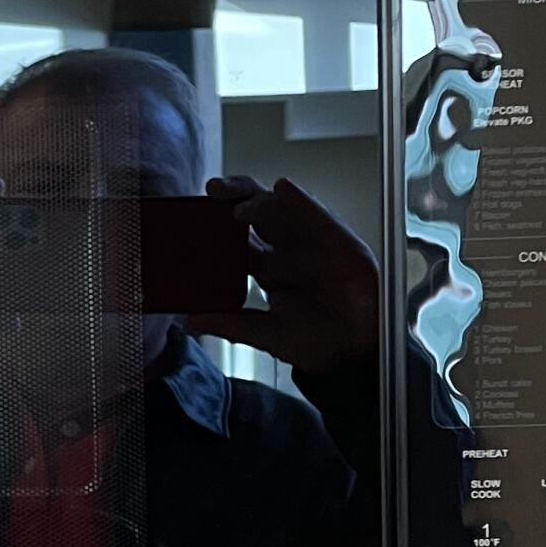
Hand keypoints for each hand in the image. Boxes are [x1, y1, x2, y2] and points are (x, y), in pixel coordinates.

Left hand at [187, 175, 378, 375]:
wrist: (356, 357)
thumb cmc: (316, 343)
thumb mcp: (266, 334)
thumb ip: (231, 324)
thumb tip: (189, 323)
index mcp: (268, 269)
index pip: (237, 238)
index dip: (216, 224)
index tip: (192, 217)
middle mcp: (288, 251)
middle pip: (257, 212)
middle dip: (235, 197)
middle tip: (213, 190)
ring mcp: (313, 244)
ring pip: (283, 209)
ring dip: (260, 199)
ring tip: (239, 202)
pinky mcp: (341, 244)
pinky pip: (319, 217)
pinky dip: (302, 201)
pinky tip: (284, 189)